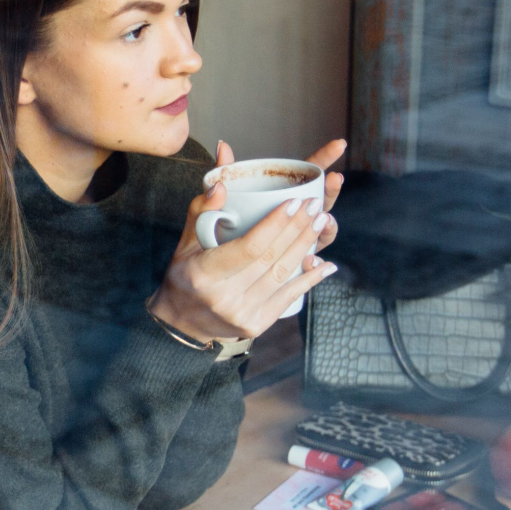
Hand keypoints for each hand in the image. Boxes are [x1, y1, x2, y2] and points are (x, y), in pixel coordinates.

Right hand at [149, 155, 335, 343]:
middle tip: (316, 206)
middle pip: (271, 258)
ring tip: (320, 222)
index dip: (275, 224)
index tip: (294, 202)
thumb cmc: (185, 276)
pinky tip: (326, 264)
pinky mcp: (257, 325)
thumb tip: (221, 184)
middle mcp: (224, 298)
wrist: (184, 323)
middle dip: (298, 228)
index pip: (249, 247)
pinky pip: (289, 297)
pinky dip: (310, 279)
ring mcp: (242, 315)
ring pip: (283, 275)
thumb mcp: (185, 243)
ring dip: (306, 246)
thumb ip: (201, 211)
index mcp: (204, 275)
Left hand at [204, 136, 342, 253]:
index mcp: (283, 192)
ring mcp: (297, 239)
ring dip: (328, 226)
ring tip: (325, 220)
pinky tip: (312, 261)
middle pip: (321, 199)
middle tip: (334, 179)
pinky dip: (314, 262)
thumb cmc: (213, 228)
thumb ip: (221, 175)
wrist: (207, 272)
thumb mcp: (213, 200)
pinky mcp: (293, 265)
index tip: (339, 144)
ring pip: (321, 231)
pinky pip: (309, 263)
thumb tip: (223, 146)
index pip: (309, 170)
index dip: (325, 156)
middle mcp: (295, 214)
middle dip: (331, 191)